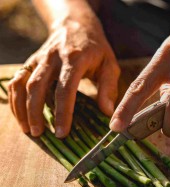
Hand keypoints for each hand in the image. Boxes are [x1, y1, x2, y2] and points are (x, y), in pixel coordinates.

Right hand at [8, 16, 119, 137]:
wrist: (76, 25)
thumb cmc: (96, 49)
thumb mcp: (109, 64)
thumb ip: (109, 88)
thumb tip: (107, 113)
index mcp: (75, 59)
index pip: (65, 89)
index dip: (63, 112)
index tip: (61, 132)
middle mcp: (53, 58)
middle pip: (37, 87)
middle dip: (36, 113)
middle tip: (39, 134)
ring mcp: (39, 59)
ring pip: (22, 83)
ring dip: (21, 108)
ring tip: (28, 129)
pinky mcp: (31, 61)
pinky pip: (17, 79)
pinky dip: (14, 98)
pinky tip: (19, 113)